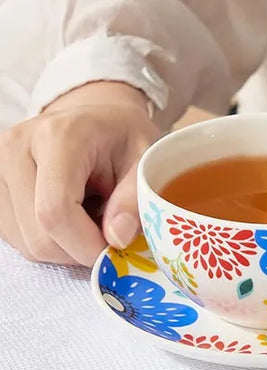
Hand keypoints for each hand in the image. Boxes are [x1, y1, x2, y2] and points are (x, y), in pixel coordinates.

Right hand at [0, 82, 159, 265]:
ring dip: (67, 247)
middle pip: (39, 235)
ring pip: (28, 243)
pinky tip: (71, 219)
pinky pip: (20, 239)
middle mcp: (16, 149)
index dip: (86, 244)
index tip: (116, 250)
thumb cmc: (124, 138)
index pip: (56, 211)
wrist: (96, 119)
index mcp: (58, 137)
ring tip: (91, 218)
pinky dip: (52, 242)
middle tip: (109, 235)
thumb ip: (135, 201)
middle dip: (80, 249)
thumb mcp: (146, 162)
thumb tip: (117, 238)